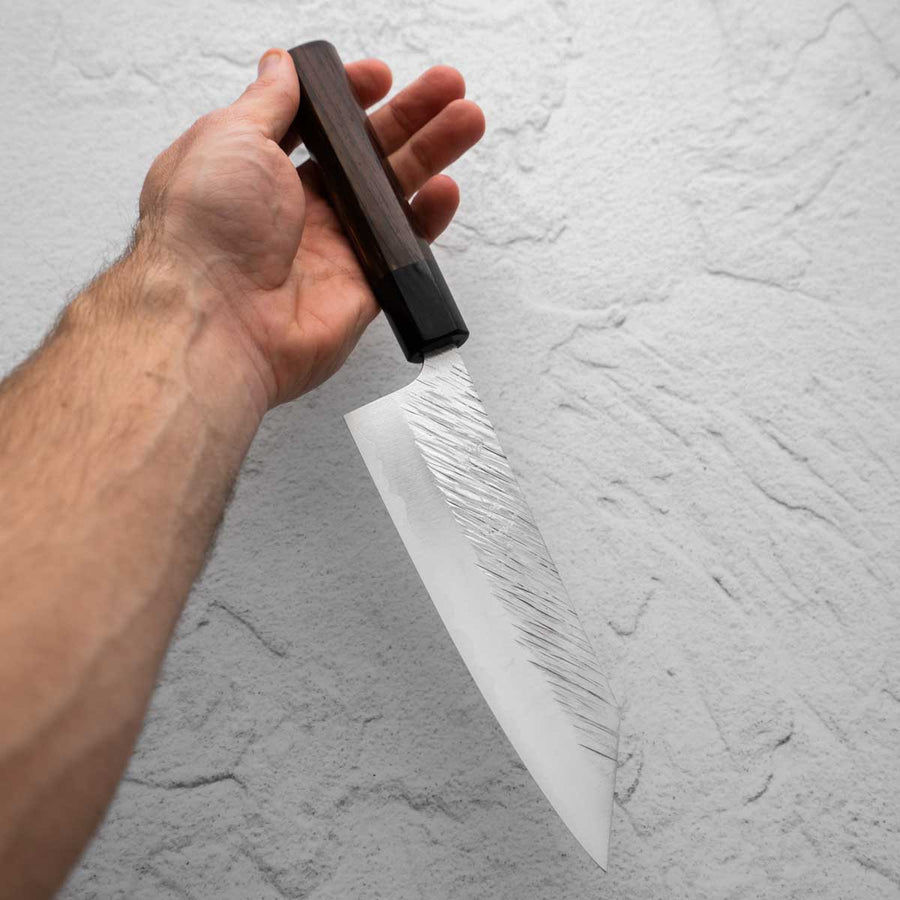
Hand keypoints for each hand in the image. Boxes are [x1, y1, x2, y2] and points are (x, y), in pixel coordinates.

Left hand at [136, 49, 484, 406]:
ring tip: (467, 119)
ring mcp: (331, 248)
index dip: (349, 98)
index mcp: (258, 169)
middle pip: (365, 153)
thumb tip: (280, 67)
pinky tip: (446, 190)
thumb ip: (267, 102)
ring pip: (392, 194)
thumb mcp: (230, 138)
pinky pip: (402, 248)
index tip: (379, 77)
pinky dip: (427, 220)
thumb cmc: (207, 233)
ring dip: (432, 155)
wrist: (219, 323)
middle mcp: (295, 208)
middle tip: (448, 87)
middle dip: (410, 116)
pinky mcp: (360, 286)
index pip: (316, 125)